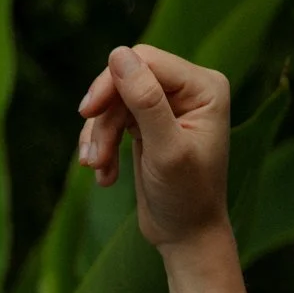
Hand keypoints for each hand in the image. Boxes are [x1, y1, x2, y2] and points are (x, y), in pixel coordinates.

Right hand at [77, 44, 231, 250]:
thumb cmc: (186, 199)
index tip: (88, 112)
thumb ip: (146, 102)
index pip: (146, 61)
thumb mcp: (166, 151)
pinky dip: (102, 143)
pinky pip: (112, 116)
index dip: (112, 82)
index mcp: (205, 87)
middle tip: (92, 156)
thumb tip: (118, 54)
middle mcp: (189, 89)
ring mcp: (167, 103)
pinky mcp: (148, 121)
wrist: (187, 238)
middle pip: (126, 77)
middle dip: (105, 116)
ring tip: (96, 168)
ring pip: (114, 99)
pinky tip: (104, 175)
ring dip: (100, 134)